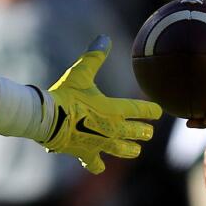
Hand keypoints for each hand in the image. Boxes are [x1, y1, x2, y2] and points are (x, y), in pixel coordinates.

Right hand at [41, 35, 162, 173]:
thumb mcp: (80, 73)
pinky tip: (99, 167)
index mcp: (114, 110)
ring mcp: (100, 144)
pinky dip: (97, 165)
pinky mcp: (86, 154)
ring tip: (135, 150)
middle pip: (135, 133)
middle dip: (143, 132)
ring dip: (129, 150)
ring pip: (122, 151)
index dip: (151, 111)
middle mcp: (112, 130)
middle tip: (148, 132)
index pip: (139, 110)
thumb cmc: (65, 95)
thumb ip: (94, 57)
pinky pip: (94, 163)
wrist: (47, 119)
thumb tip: (104, 38)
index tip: (158, 112)